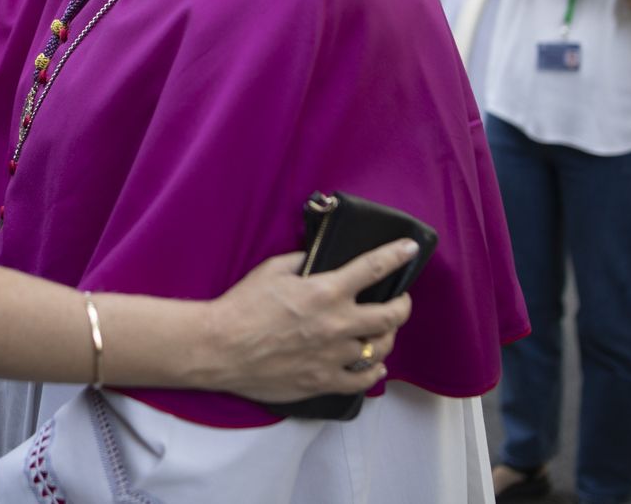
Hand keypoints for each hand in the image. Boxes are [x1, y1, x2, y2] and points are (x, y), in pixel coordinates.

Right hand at [199, 238, 416, 402]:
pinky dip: (372, 371)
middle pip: (391, 315)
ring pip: (381, 349)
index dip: (397, 256)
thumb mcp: (272, 270)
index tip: (409, 249)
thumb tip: (317, 260)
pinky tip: (373, 366)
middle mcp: (338, 323)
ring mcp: (334, 356)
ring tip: (382, 332)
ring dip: (386, 337)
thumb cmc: (242, 306)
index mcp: (326, 291)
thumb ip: (301, 262)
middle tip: (399, 300)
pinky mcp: (324, 381)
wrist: (221, 347)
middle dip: (402, 305)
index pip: (373, 268)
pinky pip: (362, 380)